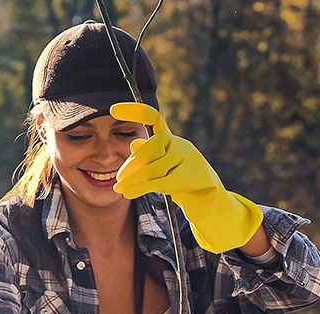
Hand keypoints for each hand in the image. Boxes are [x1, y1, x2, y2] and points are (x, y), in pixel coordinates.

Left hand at [110, 102, 263, 252]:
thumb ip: (149, 155)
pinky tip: (128, 193)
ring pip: (154, 168)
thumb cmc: (181, 180)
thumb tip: (133, 143)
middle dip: (131, 165)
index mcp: (170, 138)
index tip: (112, 109)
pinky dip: (140, 188)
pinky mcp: (188, 177)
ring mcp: (186, 159)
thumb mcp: (163, 166)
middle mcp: (179, 144)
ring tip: (119, 189)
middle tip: (117, 179)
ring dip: (133, 180)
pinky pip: (159, 182)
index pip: (152, 117)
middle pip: (150, 148)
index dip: (133, 111)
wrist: (207, 198)